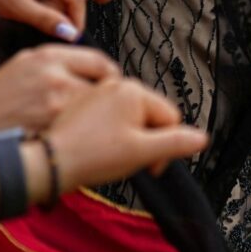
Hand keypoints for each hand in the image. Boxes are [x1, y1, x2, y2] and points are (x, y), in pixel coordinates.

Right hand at [0, 45, 118, 136]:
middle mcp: (56, 78)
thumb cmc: (1, 89)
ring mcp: (54, 107)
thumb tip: (96, 64)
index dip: (111, 73)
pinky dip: (83, 132)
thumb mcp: (29, 60)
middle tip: (110, 104)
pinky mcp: (50, 132)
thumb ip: (62, 58)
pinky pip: (79, 130)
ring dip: (99, 115)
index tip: (113, 81)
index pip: (100, 61)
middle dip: (108, 96)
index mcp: (52, 57)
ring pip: (94, 110)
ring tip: (96, 120)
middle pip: (103, 87)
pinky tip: (79, 135)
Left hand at [48, 79, 207, 189]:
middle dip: (145, 140)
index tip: (150, 168)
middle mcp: (117, 83)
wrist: (48, 162)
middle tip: (127, 163)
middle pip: (148, 115)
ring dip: (127, 137)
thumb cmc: (94, 155)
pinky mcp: (82, 102)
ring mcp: (98, 91)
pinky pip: (108, 116)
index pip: (169, 117)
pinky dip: (108, 132)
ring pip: (128, 116)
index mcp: (135, 91)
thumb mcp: (141, 152)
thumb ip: (175, 143)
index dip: (165, 146)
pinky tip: (96, 147)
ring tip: (109, 156)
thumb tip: (202, 138)